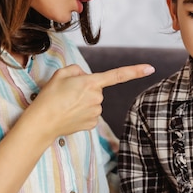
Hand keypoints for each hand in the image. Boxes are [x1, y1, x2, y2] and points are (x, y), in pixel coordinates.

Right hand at [22, 63, 154, 139]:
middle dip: (85, 89)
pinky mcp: (93, 124)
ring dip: (82, 102)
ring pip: (93, 102)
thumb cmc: (50, 97)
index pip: (118, 75)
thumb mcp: (60, 74)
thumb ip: (77, 70)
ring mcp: (97, 112)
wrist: (42, 123)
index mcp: (92, 83)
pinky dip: (82, 113)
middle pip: (96, 89)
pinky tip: (70, 115)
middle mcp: (98, 98)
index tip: (151, 68)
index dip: (136, 71)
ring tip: (66, 105)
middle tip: (67, 94)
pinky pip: (91, 114)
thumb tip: (85, 77)